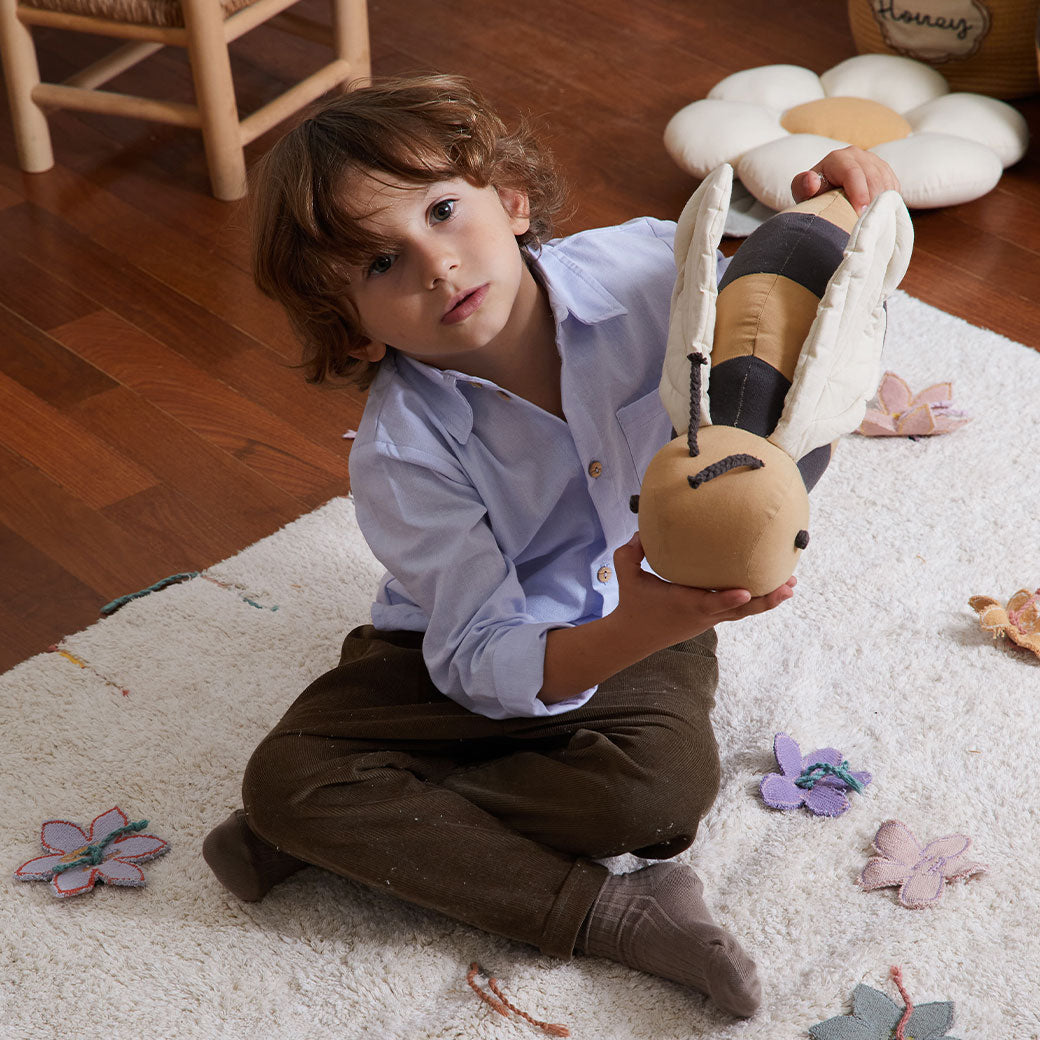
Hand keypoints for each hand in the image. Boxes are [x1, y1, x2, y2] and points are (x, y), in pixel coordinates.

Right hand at [612, 534, 795, 649]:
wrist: (634, 636)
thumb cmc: (633, 602)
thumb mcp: (627, 575)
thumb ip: (630, 552)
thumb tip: (641, 531)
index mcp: (684, 604)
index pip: (710, 603)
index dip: (729, 598)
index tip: (746, 590)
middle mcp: (702, 614)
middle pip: (740, 610)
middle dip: (765, 599)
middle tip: (788, 586)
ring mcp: (709, 618)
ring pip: (744, 611)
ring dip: (768, 600)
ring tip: (790, 586)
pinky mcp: (712, 618)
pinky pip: (738, 609)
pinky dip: (757, 600)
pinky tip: (772, 588)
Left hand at [791, 145, 899, 214]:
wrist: (825, 193)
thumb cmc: (813, 195)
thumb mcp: (802, 192)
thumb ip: (802, 186)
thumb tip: (812, 181)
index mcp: (838, 158)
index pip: (853, 173)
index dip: (859, 194)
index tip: (860, 214)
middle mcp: (858, 155)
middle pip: (873, 177)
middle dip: (873, 200)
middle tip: (870, 223)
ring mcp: (873, 162)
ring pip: (886, 180)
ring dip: (883, 202)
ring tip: (876, 221)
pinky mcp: (884, 172)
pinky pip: (893, 185)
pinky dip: (889, 201)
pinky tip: (882, 215)